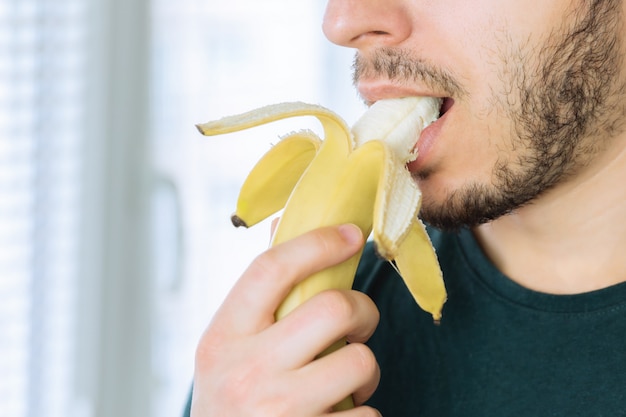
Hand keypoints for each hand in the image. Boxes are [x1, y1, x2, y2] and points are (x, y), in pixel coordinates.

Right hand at [190, 224, 380, 416]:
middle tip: (356, 324)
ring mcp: (279, 413)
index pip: (271, 269)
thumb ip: (256, 296)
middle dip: (361, 310)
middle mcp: (246, 373)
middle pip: (332, 308)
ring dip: (365, 368)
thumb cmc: (232, 401)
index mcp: (222, 339)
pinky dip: (364, 415)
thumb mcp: (227, 349)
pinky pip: (368, 416)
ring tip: (346, 380)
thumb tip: (281, 224)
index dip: (318, 243)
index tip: (352, 234)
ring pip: (359, 362)